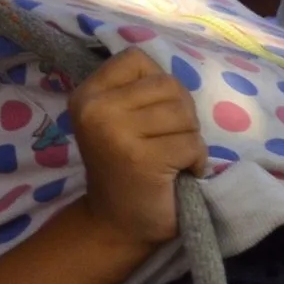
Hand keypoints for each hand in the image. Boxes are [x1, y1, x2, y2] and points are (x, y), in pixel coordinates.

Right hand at [68, 50, 206, 249]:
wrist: (117, 225)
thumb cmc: (126, 168)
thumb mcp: (120, 118)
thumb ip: (137, 89)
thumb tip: (172, 72)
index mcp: (87, 95)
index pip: (137, 58)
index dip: (157, 83)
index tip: (151, 115)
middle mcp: (95, 109)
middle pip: (167, 84)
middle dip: (181, 113)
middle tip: (166, 142)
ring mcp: (116, 133)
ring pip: (183, 113)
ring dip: (189, 138)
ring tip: (171, 158)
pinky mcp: (141, 159)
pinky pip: (192, 144)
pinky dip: (196, 161)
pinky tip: (178, 174)